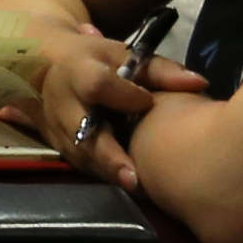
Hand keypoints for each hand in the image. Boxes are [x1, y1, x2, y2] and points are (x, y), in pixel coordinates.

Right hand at [2, 40, 201, 190]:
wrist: (43, 65)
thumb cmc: (94, 59)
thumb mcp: (123, 55)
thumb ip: (160, 71)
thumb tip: (199, 83)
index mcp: (78, 71)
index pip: (97, 85)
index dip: (123, 95)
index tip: (147, 103)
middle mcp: (62, 102)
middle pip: (82, 131)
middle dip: (108, 156)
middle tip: (135, 178)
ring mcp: (55, 128)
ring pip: (80, 154)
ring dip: (108, 172)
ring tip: (139, 188)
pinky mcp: (56, 146)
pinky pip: (80, 164)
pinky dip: (104, 174)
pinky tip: (129, 185)